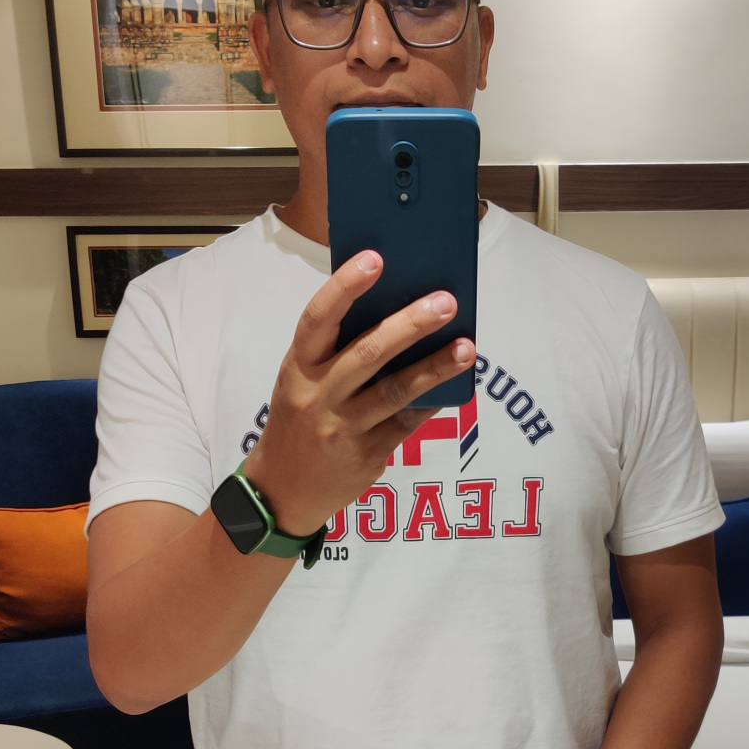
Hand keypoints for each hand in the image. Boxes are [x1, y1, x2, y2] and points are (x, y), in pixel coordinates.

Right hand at [242, 251, 473, 537]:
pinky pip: (407, 423)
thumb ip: (338, 350)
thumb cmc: (301, 418)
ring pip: (395, 391)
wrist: (282, 489)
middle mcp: (317, 395)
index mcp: (298, 366)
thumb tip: (398, 309)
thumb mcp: (303, 380)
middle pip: (368, 353)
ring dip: (435, 367)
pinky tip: (455, 384)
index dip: (345, 286)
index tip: (375, 259)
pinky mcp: (366, 455)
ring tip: (467, 347)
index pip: (318, 318)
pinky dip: (432, 401)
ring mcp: (342, 428)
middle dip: (410, 324)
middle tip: (446, 301)